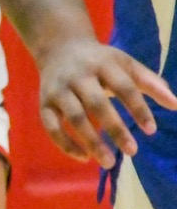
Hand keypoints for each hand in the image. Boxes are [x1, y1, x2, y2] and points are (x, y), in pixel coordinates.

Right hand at [34, 36, 176, 165]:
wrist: (58, 47)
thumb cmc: (100, 61)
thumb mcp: (126, 64)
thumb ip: (151, 83)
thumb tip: (176, 105)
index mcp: (103, 64)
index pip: (123, 87)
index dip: (137, 108)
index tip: (151, 130)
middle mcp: (78, 76)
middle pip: (96, 103)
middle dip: (114, 128)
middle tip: (132, 151)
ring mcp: (58, 90)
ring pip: (74, 117)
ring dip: (90, 140)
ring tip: (109, 162)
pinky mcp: (44, 103)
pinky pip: (51, 126)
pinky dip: (65, 144)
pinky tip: (84, 158)